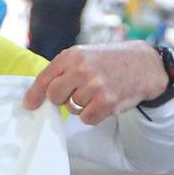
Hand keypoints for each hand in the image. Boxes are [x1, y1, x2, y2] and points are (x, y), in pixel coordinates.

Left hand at [24, 42, 166, 123]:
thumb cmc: (109, 61)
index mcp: (73, 56)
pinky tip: (103, 102)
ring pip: (72, 108)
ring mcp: (95, 87)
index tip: (29, 105)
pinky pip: (87, 118)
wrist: (144, 64)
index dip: (35, 94)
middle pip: (54, 96)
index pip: (45, 78)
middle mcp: (82, 70)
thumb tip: (38, 94)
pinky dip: (93, 115)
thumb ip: (63, 70)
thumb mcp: (84, 56)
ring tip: (96, 93)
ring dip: (81, 106)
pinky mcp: (107, 102)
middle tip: (75, 93)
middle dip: (61, 99)